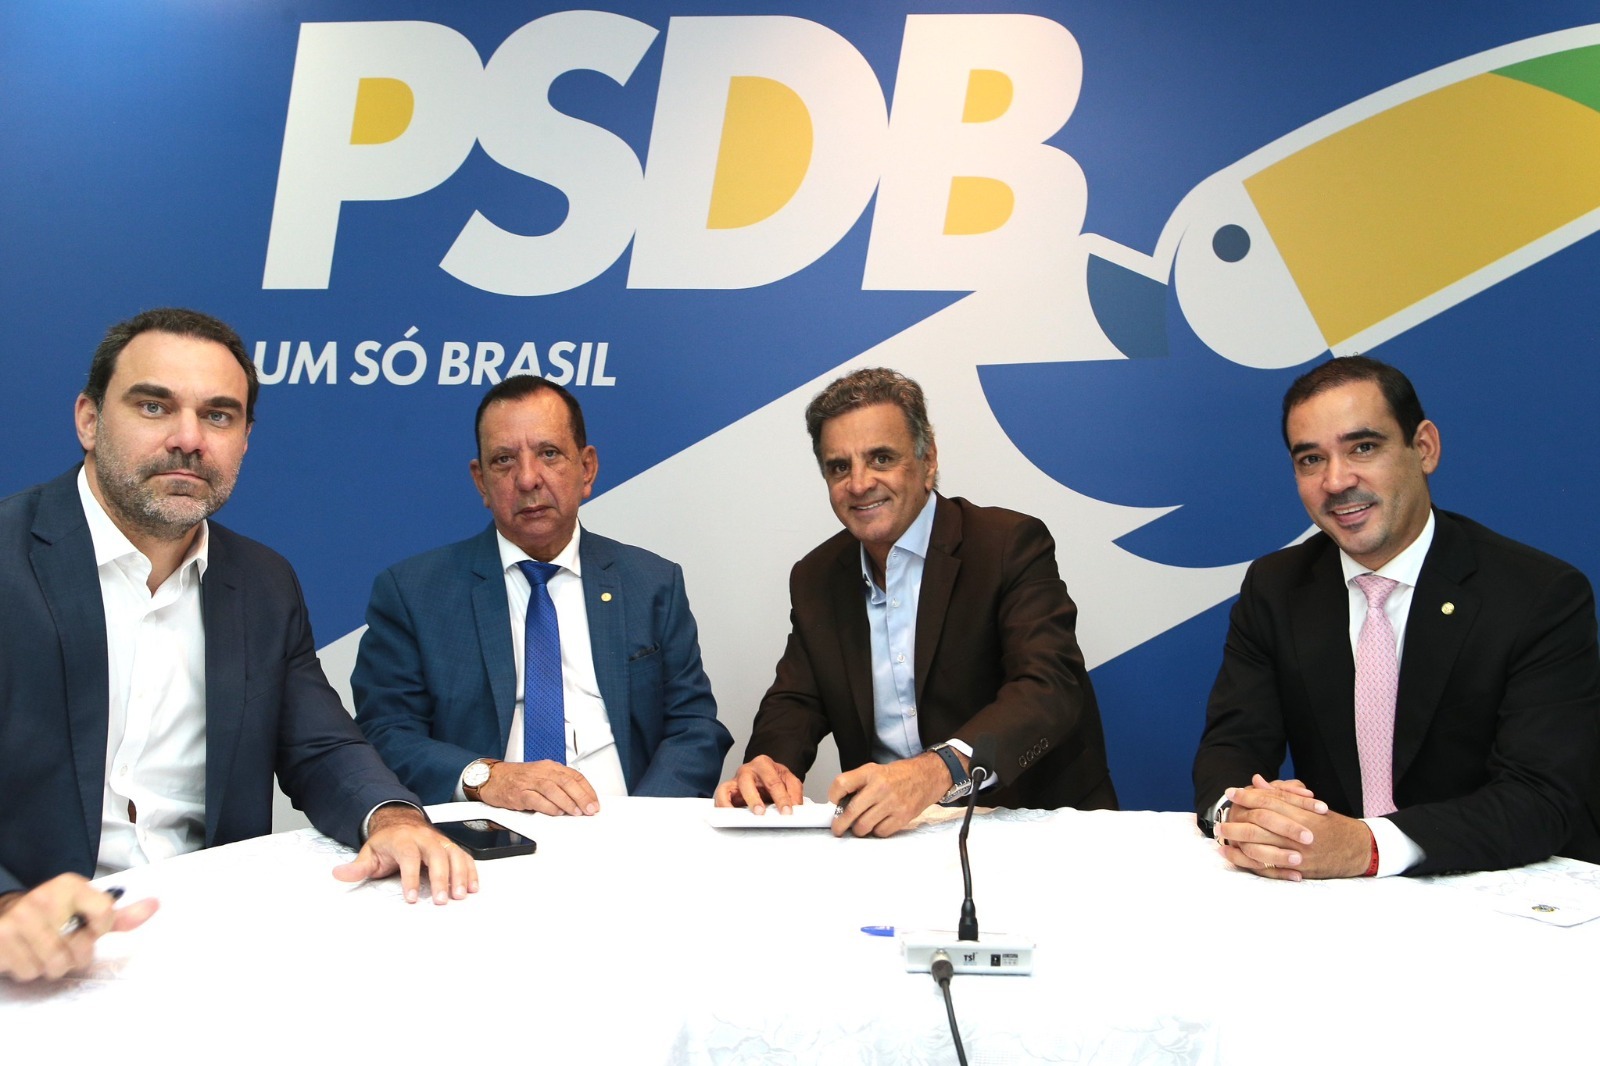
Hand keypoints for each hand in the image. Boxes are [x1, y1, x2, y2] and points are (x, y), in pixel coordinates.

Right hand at [0, 874, 158, 981]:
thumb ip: (119, 915)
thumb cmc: (54, 915)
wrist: (5, 913)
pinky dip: (29, 970)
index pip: (106, 914)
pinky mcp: (1, 938)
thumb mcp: (86, 909)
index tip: (90, 928)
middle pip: (80, 949)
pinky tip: (25, 953)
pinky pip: (29, 972)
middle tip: (63, 945)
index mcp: (71, 886)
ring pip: (54, 965)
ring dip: (51, 966)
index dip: (100, 930)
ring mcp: (20, 918)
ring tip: (43, 950)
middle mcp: (44, 898)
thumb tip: (156, 905)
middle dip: (74, 956)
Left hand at [332, 804, 478, 903]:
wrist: (401, 822)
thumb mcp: (369, 853)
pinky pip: (464, 856)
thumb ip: (357, 867)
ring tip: (460, 895)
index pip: (409, 858)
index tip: (411, 898)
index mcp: (403, 840)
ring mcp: (440, 841)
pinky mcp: (450, 846)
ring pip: (454, 855)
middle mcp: (425, 839)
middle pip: (437, 856)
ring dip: (460, 875)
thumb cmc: (387, 841)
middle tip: (441, 900)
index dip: (410, 878)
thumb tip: (340, 874)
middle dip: (440, 879)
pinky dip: (471, 871)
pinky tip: (472, 886)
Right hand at [479, 760, 599, 815]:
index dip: (587, 790)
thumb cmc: (517, 779)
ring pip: (553, 789)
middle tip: (589, 809)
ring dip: (567, 802)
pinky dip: (547, 806)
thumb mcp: (541, 778)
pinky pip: (535, 799)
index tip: (594, 802)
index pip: (574, 775)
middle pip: (566, 781)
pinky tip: (555, 812)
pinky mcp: (518, 792)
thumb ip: (559, 787)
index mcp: (550, 767)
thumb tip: (579, 802)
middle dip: (581, 796)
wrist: (492, 778)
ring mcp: (529, 781)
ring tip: (576, 812)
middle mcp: (541, 772)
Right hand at [714, 755, 803, 813]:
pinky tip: (729, 815)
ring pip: (727, 788)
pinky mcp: (726, 790)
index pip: (773, 782)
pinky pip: (719, 796)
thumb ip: (794, 792)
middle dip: (754, 799)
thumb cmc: (774, 778)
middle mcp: (747, 770)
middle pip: (747, 783)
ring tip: (739, 816)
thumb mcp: (789, 780)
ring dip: (730, 804)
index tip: (787, 812)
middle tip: (761, 813)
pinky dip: (722, 805)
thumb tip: (796, 806)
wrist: (765, 776)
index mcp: (764, 764)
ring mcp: (735, 780)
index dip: (781, 798)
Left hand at [828, 752, 952, 837]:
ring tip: (860, 825)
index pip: (842, 784)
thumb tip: (838, 805)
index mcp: (870, 772)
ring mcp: (892, 803)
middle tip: (838, 829)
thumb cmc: (898, 775)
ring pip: (864, 826)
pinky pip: (880, 832)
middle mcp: (880, 787)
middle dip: (840, 824)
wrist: (926, 777)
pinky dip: (876, 831)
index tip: (833, 804)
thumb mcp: (874, 770)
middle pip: (851, 812)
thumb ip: (857, 784)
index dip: (833, 796)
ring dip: (859, 830)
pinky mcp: (902, 816)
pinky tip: (878, 824)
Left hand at [1216, 776, 1369, 879]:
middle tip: (1220, 817)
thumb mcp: (1312, 806)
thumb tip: (1257, 781)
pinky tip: (1230, 854)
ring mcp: (1298, 854)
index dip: (1248, 796)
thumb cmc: (1333, 825)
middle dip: (1237, 819)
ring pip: (1261, 846)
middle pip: (1260, 824)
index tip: (1231, 792)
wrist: (1359, 850)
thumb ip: (1283, 794)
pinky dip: (1246, 860)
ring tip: (1221, 835)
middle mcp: (1299, 834)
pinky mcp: (1297, 870)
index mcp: (1303, 814)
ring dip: (1237, 840)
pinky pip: (1266, 867)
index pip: (1269, 802)